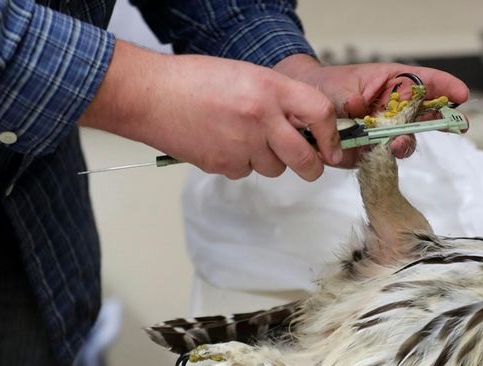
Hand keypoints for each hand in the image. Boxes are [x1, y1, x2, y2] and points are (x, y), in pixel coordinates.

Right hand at [80, 41, 341, 180]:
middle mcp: (261, 117)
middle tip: (310, 165)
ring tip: (243, 138)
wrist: (150, 95)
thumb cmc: (196, 80)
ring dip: (268, 160)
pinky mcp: (223, 164)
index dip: (332, 136)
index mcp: (270, 88)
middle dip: (312, 167)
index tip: (332, 148)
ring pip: (274, 169)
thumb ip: (279, 99)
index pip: (320, 114)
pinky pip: (245, 172)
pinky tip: (222, 143)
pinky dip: (239, 164)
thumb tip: (306, 126)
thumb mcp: (248, 76)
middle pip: (305, 159)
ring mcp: (242, 144)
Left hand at [274, 55, 468, 167]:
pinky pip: (384, 160)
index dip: (445, 87)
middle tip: (446, 124)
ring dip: (405, 142)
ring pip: (405, 141)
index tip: (461, 95)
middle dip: (436, 121)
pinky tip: (380, 155)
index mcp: (392, 84)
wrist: (301, 111)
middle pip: (424, 115)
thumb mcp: (344, 85)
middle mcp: (393, 109)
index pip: (425, 82)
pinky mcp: (371, 154)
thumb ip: (359, 98)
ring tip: (397, 142)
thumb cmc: (327, 88)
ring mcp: (384, 132)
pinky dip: (384, 160)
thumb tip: (365, 109)